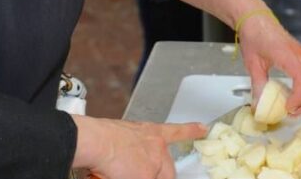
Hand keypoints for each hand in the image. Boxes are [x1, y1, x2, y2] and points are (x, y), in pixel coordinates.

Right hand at [72, 115, 203, 178]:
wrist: (97, 140)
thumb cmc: (102, 137)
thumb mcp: (125, 136)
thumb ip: (137, 148)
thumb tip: (133, 160)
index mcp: (151, 132)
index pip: (176, 131)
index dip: (190, 130)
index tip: (203, 128)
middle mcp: (157, 146)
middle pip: (168, 170)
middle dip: (156, 175)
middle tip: (132, 170)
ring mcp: (155, 163)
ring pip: (158, 177)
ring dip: (138, 175)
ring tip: (120, 169)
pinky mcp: (148, 176)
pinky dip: (132, 177)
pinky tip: (120, 173)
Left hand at [237, 10, 300, 117]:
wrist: (255, 18)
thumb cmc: (254, 34)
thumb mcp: (252, 63)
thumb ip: (258, 85)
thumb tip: (260, 104)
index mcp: (287, 54)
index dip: (299, 97)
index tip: (288, 108)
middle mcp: (299, 55)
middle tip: (293, 113)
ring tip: (295, 107)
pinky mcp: (300, 56)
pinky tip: (295, 95)